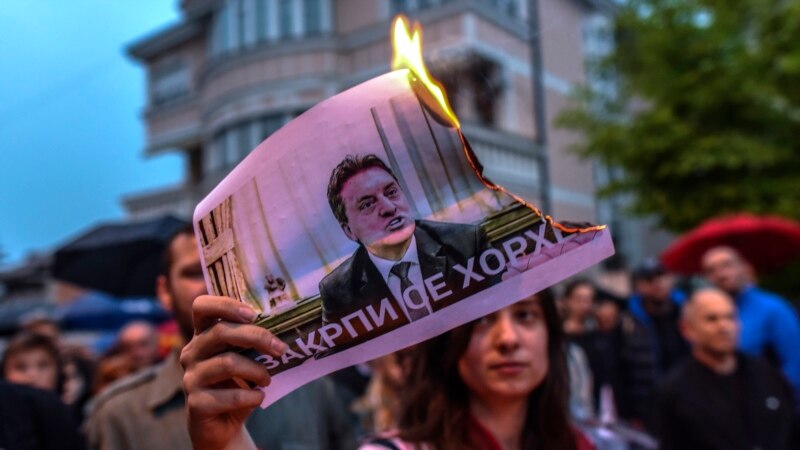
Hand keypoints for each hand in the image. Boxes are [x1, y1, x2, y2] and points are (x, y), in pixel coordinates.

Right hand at [180, 295, 287, 449]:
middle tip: (280, 349)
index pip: (202, 306)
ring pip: (228, 363)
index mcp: (203, 334)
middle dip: (257, 337)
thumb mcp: (245, 358)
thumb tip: (284, 328)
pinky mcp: (196, 403)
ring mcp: (190, 378)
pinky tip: (259, 398)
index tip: (253, 314)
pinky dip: (251, 397)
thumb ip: (253, 341)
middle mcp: (192, 352)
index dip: (226, 305)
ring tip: (268, 379)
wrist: (222, 424)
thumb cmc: (237, 384)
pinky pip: (230, 396)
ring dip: (257, 370)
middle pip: (221, 332)